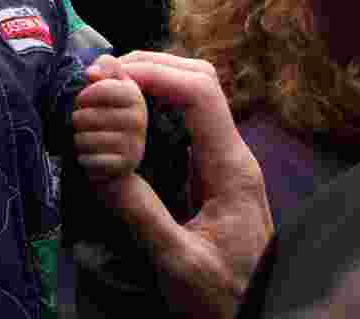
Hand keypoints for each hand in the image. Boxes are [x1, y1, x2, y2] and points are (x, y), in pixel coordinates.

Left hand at [73, 54, 147, 183]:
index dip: (85, 95)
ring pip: (85, 139)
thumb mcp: (111, 85)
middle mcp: (139, 118)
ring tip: (86, 139)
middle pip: (87, 116)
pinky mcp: (124, 165)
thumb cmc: (109, 114)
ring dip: (79, 140)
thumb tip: (91, 72)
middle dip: (77, 121)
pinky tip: (90, 155)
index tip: (82, 101)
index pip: (103, 88)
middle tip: (82, 124)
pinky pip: (89, 159)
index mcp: (135, 95)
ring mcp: (133, 144)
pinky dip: (84, 158)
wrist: (122, 158)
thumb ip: (105, 68)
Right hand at [105, 52, 273, 318]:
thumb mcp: (179, 264)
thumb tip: (100, 166)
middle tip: (101, 76)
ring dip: (152, 80)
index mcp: (231, 167)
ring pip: (194, 93)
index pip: (200, 93)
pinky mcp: (212, 168)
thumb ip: (141, 214)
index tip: (110, 78)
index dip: (155, 74)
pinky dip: (155, 103)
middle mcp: (232, 151)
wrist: (260, 314)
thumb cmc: (225, 297)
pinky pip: (186, 117)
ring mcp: (224, 157)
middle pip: (199, 79)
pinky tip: (127, 112)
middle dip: (150, 66)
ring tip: (108, 87)